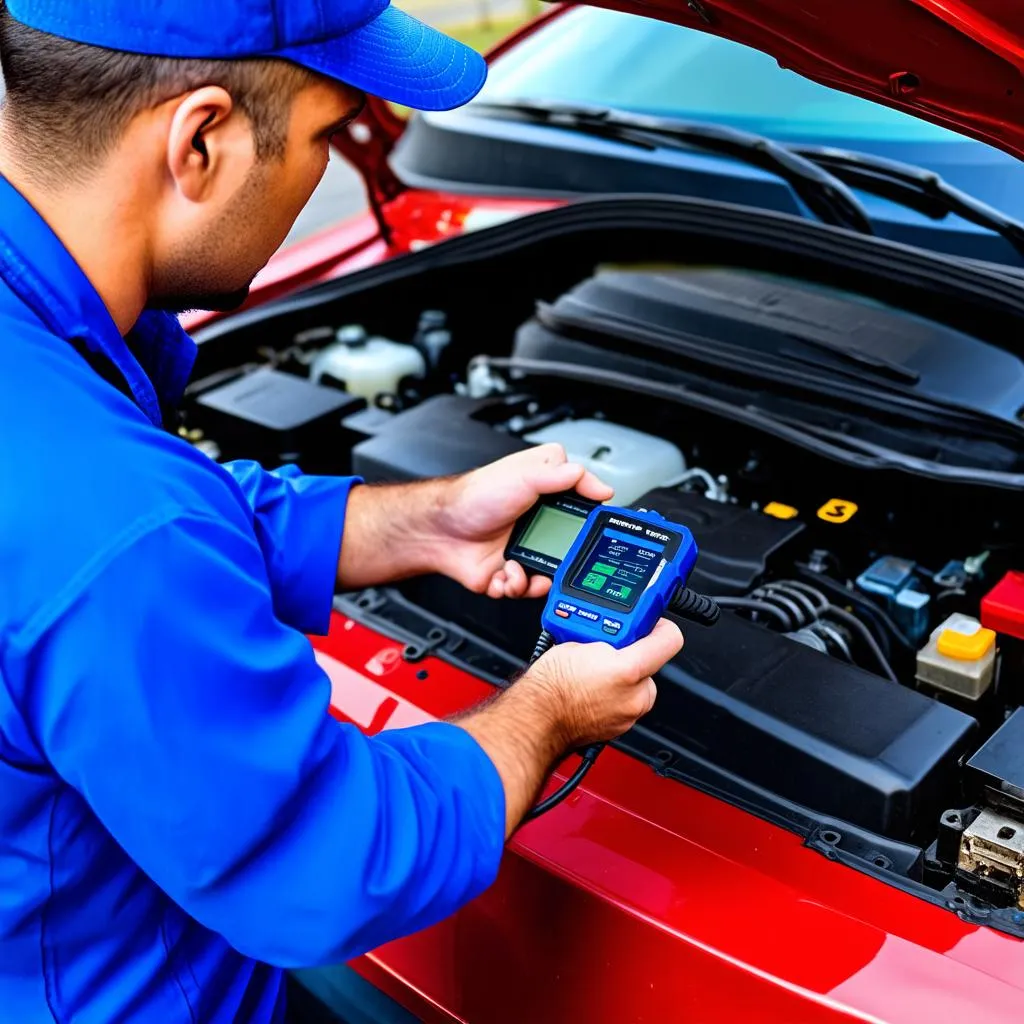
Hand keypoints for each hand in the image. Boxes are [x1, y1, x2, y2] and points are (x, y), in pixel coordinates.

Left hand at [434, 444, 613, 598]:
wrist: (440, 529)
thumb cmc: (474, 496)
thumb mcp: (525, 473)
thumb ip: (564, 476)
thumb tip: (600, 485)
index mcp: (547, 497)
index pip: (583, 512)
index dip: (591, 524)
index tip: (592, 533)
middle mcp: (538, 525)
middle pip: (570, 551)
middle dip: (565, 561)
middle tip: (558, 560)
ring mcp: (524, 550)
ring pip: (550, 577)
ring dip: (537, 579)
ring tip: (521, 569)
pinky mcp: (509, 573)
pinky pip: (525, 591)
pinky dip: (516, 587)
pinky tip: (506, 573)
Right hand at [519, 618, 683, 747]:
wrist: (536, 718)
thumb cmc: (550, 685)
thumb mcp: (578, 639)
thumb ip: (608, 634)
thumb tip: (616, 626)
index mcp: (629, 670)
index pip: (670, 639)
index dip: (658, 626)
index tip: (649, 622)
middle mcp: (636, 696)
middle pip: (651, 662)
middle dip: (632, 652)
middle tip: (607, 649)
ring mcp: (630, 715)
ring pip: (639, 683)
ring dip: (623, 674)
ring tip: (594, 670)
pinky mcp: (622, 727)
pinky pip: (627, 701)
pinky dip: (616, 693)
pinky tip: (593, 688)